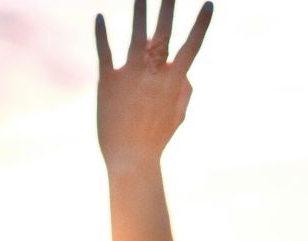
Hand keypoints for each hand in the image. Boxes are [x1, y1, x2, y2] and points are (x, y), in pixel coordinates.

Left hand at [95, 0, 212, 172]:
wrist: (130, 158)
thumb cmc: (156, 138)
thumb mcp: (178, 115)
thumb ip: (184, 90)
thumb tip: (184, 70)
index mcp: (174, 81)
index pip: (192, 46)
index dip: (201, 24)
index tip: (209, 4)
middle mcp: (153, 73)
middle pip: (163, 32)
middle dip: (168, 7)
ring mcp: (130, 74)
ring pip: (135, 34)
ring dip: (139, 10)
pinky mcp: (108, 80)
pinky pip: (104, 51)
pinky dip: (101, 33)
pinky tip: (98, 17)